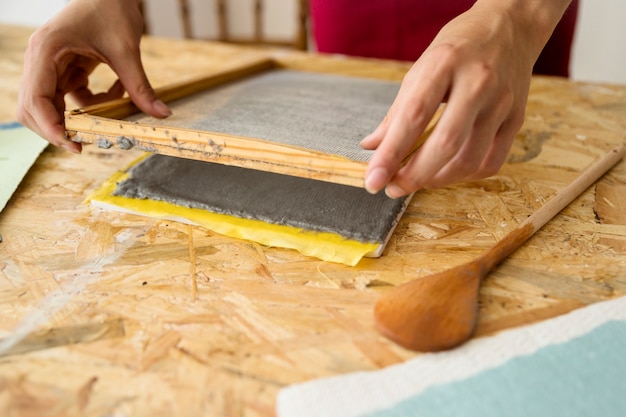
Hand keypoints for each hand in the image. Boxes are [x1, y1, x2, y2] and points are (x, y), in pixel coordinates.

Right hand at [17, 0, 170, 152]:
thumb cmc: (111, 8)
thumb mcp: (127, 49)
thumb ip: (140, 85)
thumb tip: (161, 114)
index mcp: (46, 51)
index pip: (36, 99)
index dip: (50, 127)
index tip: (73, 144)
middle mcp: (41, 60)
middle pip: (34, 108)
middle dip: (58, 128)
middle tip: (85, 143)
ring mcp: (51, 65)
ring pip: (53, 106)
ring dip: (82, 115)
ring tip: (112, 110)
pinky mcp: (66, 69)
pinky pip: (73, 98)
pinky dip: (94, 103)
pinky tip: (118, 90)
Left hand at [362, 0, 571, 196]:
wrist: (510, 27)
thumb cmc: (459, 47)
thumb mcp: (421, 68)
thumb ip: (397, 111)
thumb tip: (372, 146)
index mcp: (445, 63)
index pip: (413, 117)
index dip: (390, 154)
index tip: (373, 180)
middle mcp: (478, 82)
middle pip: (445, 144)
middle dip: (413, 176)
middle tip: (392, 188)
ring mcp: (502, 102)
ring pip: (469, 159)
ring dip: (437, 180)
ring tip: (416, 181)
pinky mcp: (517, 119)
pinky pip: (490, 162)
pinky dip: (464, 176)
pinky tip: (446, 173)